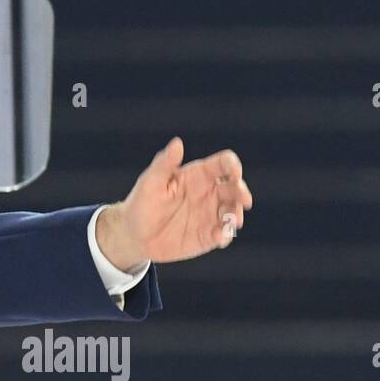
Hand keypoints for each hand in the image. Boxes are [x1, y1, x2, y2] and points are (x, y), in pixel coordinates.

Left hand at [96, 137, 252, 268]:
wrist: (135, 235)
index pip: (222, 164)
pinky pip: (224, 234)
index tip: (235, 172)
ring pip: (234, 211)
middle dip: (242, 192)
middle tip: (245, 200)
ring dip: (237, 215)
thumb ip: (164, 163)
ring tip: (231, 222)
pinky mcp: (209, 235)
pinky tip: (220, 238)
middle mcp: (209, 193)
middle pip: (235, 187)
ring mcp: (211, 214)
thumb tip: (177, 142)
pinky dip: (226, 235)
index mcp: (198, 175)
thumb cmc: (141, 203)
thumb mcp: (150, 182)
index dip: (232, 165)